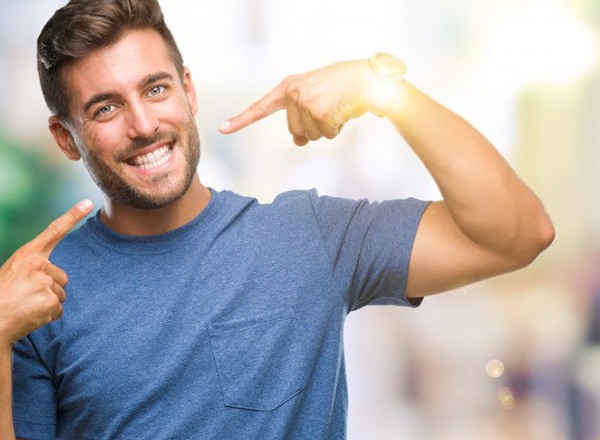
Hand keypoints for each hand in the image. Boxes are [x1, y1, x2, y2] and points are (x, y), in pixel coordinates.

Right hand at [0, 200, 92, 346]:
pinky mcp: (50, 300)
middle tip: (27, 295)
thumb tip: (53, 273)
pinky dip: (47, 315)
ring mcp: (45, 282)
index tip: (88, 204)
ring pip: (60, 293)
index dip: (72, 216)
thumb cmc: (2, 296)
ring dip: (47, 302)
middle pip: (61, 276)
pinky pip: (59, 309)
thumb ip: (34, 266)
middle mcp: (38, 265)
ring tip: (26, 305)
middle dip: (49, 287)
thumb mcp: (14, 271)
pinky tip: (30, 315)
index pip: (53, 231)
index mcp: (27, 255)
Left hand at [219, 59, 375, 145]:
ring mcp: (306, 103)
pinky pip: (325, 135)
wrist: (364, 78)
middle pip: (295, 132)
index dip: (241, 120)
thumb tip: (298, 141)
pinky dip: (336, 129)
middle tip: (327, 109)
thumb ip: (300, 117)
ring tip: (335, 108)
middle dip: (313, 128)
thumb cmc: (339, 88)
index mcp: (288, 88)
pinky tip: (342, 111)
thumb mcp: (314, 98)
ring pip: (310, 136)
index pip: (260, 107)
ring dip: (325, 129)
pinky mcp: (320, 113)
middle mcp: (293, 94)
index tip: (223, 129)